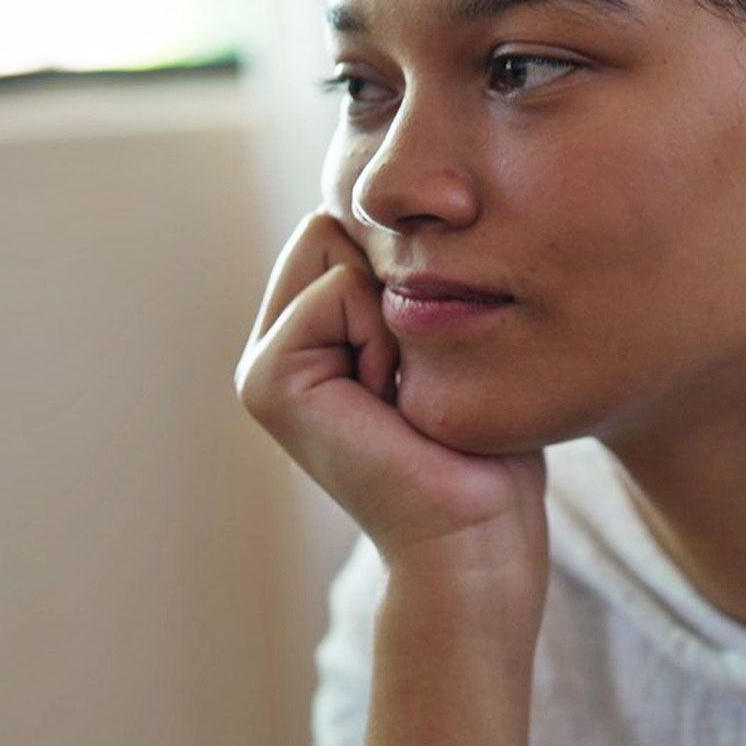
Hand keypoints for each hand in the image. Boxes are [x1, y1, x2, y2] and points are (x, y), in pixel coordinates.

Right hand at [234, 207, 547, 603]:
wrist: (476, 538)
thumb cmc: (484, 446)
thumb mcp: (448, 341)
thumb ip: (409, 280)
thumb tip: (406, 206)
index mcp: (310, 333)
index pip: (347, 224)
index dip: (407, 266)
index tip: (429, 354)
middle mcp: (274, 344)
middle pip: (333, 224)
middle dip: (394, 280)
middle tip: (417, 372)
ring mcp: (261, 365)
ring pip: (335, 250)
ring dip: (395, 311)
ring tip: (405, 389)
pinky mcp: (267, 381)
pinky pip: (338, 292)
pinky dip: (384, 336)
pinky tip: (392, 401)